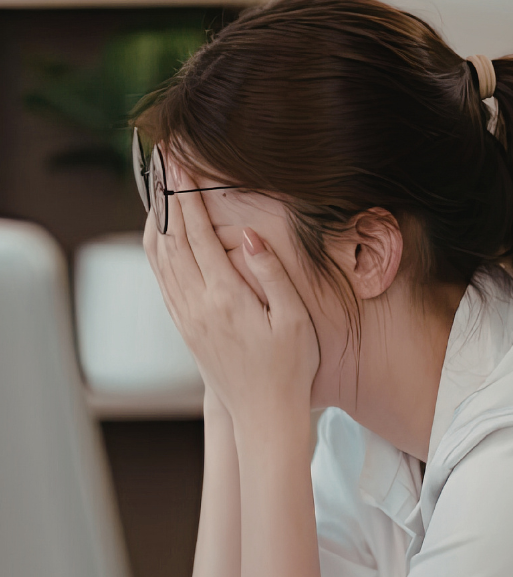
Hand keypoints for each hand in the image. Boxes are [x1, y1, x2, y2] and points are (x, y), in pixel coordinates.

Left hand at [143, 160, 319, 428]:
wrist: (263, 415)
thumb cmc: (289, 369)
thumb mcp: (294, 320)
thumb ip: (272, 275)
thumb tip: (251, 236)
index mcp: (225, 297)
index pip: (197, 233)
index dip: (188, 195)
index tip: (182, 162)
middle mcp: (197, 304)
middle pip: (171, 238)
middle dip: (166, 195)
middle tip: (163, 161)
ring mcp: (186, 317)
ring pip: (159, 258)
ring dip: (156, 219)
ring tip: (157, 188)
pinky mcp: (185, 328)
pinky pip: (162, 279)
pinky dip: (156, 249)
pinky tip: (159, 237)